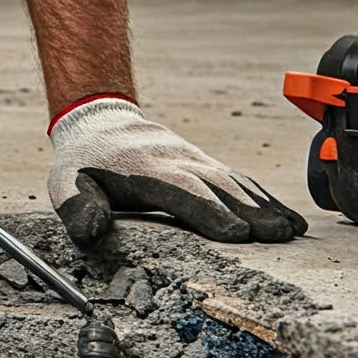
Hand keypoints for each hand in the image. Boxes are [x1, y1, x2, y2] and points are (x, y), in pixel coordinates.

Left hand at [48, 98, 306, 246]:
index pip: (181, 191)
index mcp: (143, 171)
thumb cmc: (84, 164)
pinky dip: (265, 197)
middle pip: (218, 187)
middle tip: (279, 236)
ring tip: (293, 230)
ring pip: (235, 181)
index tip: (236, 235)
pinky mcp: (206, 164)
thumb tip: (91, 233)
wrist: (100, 121)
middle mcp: (176, 162)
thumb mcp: (65, 183)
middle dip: (250, 212)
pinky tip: (288, 216)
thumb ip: (76, 207)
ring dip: (265, 205)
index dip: (209, 212)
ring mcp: (195, 160)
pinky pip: (239, 178)